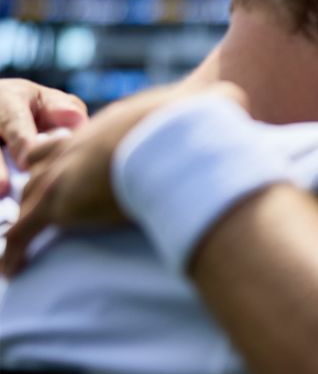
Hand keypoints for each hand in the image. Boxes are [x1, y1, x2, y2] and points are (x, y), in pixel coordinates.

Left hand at [1, 82, 245, 275]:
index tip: (87, 173)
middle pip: (44, 159)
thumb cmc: (200, 122)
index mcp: (114, 125)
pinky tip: (12, 269)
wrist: (175, 136)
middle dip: (43, 177)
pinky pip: (23, 231)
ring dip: (26, 213)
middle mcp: (81, 144)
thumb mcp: (215, 104)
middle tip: (46, 200)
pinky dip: (15, 250)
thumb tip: (239, 103)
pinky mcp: (57, 203)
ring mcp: (65, 172)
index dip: (82, 157)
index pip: (86, 141)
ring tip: (24, 235)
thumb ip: (222, 105)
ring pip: (30, 194)